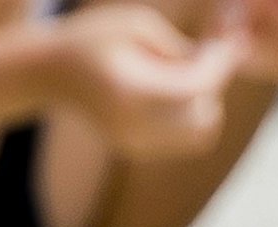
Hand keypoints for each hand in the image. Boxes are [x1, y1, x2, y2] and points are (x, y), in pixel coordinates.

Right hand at [52, 4, 241, 156]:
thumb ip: (178, 47)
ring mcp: (135, 144)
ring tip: (184, 76)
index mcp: (131, 92)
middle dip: (213, 90)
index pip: (195, 88)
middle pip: (205, 120)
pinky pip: (182, 140)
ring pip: (199, 136)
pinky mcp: (135, 150)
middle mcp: (134, 126)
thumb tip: (216, 63)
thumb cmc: (92, 38)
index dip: (219, 66)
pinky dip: (188, 117)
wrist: (50, 73)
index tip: (227, 46)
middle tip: (201, 61)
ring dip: (204, 106)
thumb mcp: (135, 24)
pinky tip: (170, 90)